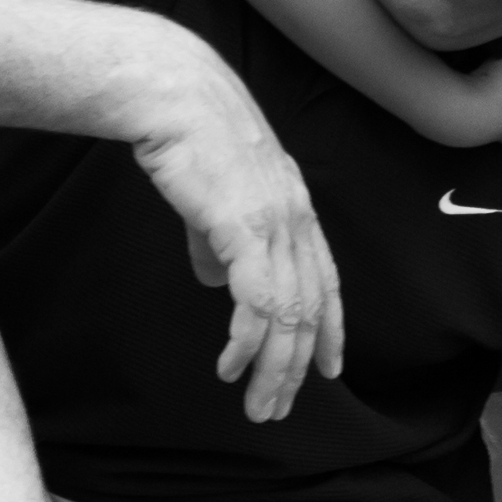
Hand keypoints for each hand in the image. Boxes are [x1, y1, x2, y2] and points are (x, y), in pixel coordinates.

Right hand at [124, 60, 341, 422]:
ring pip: (288, 316)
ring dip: (273, 368)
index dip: (330, 328)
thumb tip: (217, 281)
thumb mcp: (214, 194)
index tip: (329, 369)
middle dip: (298, 366)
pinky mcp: (244, 228)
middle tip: (279, 408)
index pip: (325, 280)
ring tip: (258, 405)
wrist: (171, 93)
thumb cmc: (186, 134)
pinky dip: (247, 343)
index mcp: (295, 207)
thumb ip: (220, 239)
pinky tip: (232, 367)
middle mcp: (296, 218)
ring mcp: (274, 223)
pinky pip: (256, 303)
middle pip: (310, 309)